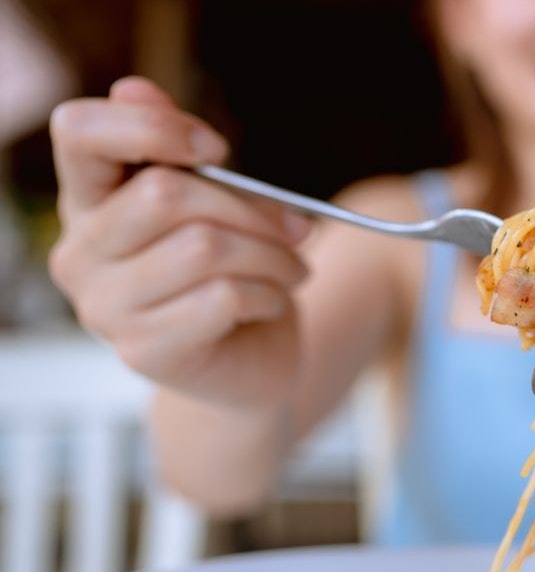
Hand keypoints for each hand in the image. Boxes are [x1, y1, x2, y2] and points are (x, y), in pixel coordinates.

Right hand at [48, 77, 311, 406]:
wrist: (251, 361)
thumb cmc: (232, 273)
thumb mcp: (217, 205)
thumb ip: (181, 154)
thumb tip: (135, 88)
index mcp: (90, 200)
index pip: (79, 132)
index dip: (152, 127)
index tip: (217, 150)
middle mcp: (80, 252)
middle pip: (165, 194)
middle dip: (251, 208)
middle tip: (297, 229)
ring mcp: (104, 307)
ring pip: (203, 248)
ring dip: (271, 256)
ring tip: (291, 269)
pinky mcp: (143, 351)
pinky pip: (222, 298)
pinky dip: (268, 295)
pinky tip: (273, 304)